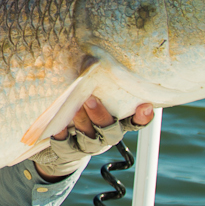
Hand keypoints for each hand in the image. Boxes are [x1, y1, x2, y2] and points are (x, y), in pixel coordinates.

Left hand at [33, 97, 153, 180]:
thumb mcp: (96, 98)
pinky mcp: (68, 151)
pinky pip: (65, 145)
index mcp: (117, 123)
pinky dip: (62, 136)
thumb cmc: (85, 112)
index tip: (146, 106)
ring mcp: (87, 145)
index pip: (135, 122)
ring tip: (74, 108)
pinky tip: (58, 127)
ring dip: (82, 122)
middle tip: (91, 100)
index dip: (142, 117)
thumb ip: (100, 85)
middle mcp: (105, 136)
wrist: (66, 146)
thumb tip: (95, 54)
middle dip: (102, 116)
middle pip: (111, 131)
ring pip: (89, 138)